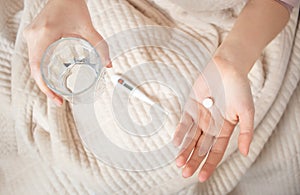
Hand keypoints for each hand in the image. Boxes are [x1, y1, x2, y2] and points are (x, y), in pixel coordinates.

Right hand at [23, 0, 110, 105]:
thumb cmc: (72, 4)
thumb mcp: (88, 27)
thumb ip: (100, 46)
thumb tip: (108, 64)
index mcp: (45, 34)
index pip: (38, 68)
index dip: (45, 87)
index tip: (57, 99)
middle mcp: (33, 35)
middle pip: (35, 69)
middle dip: (46, 87)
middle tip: (59, 100)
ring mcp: (30, 35)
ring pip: (33, 64)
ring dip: (43, 80)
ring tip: (56, 92)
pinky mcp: (32, 35)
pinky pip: (34, 57)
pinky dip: (41, 70)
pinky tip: (51, 78)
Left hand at [173, 58, 253, 181]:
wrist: (227, 67)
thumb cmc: (239, 88)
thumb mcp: (247, 111)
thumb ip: (246, 132)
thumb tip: (245, 153)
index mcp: (225, 129)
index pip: (215, 151)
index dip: (209, 164)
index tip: (201, 176)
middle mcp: (211, 125)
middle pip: (200, 147)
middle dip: (193, 160)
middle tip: (185, 173)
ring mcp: (200, 117)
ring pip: (190, 138)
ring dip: (184, 149)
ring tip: (178, 163)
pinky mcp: (191, 107)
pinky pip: (184, 122)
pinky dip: (180, 132)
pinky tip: (176, 142)